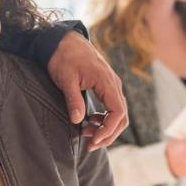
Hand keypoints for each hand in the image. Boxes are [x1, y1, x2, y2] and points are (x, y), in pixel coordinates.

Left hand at [47, 33, 128, 149]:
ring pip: (118, 113)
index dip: (108, 130)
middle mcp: (113, 84)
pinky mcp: (106, 86)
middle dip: (108, 134)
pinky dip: (104, 119)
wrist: (64, 40)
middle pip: (122, 116)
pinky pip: (112, 106)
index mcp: (106, 82)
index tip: (93, 140)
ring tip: (86, 133)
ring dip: (106, 128)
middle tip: (90, 144)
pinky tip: (90, 122)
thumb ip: (73, 100)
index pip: (118, 112)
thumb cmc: (64, 57)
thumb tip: (78, 120)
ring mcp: (111, 85)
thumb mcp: (66, 79)